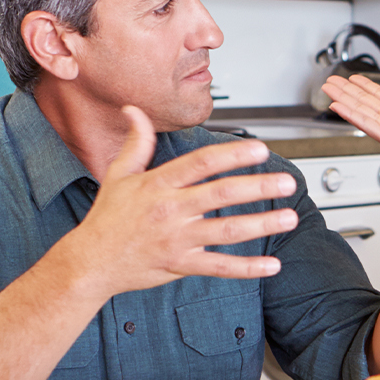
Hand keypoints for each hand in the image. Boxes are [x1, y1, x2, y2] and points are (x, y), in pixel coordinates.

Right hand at [60, 105, 296, 297]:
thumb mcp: (118, 174)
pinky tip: (272, 265)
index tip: (259, 149)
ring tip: (289, 217)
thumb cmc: (107, 218)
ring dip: (261, 224)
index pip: (201, 163)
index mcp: (158, 185)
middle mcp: (170, 211)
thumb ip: (136, 142)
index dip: (232, 155)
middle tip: (286, 182)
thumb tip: (134, 110)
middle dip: (256, 187)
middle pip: (220, 195)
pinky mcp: (181, 265)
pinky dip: (246, 268)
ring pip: (225, 231)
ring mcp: (177, 240)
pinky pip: (218, 267)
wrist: (90, 262)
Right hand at [324, 74, 379, 164]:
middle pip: (364, 101)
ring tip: (327, 89)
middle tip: (330, 81)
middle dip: (346, 90)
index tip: (352, 78)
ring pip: (360, 110)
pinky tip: (337, 107)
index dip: (365, 86)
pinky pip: (366, 124)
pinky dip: (350, 115)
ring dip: (342, 99)